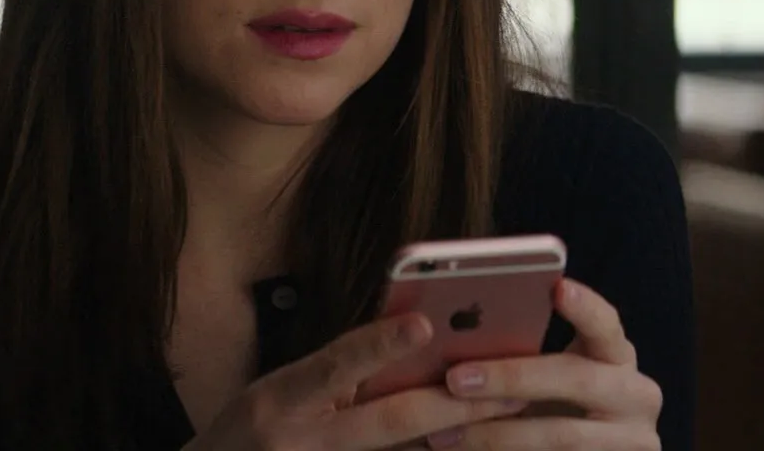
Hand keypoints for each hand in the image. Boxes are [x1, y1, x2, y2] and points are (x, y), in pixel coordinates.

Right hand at [185, 313, 528, 450]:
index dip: (379, 345)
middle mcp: (302, 440)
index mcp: (282, 399)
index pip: (335, 364)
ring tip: (508, 418)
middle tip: (511, 388)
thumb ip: (339, 370)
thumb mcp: (281, 389)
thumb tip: (412, 340)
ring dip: (456, 437)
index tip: (424, 324)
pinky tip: (469, 441)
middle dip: (454, 403)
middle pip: (389, 420)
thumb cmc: (251, 430)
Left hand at [425, 280, 662, 449]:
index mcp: (619, 357)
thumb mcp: (556, 378)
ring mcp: (632, 441)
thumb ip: (528, 355)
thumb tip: (456, 333)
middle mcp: (637, 396)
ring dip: (496, 435)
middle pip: (578, 380)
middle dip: (513, 378)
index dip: (586, 307)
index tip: (558, 287)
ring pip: (561, 436)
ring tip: (444, 434)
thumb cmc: (560, 407)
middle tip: (456, 380)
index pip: (607, 324)